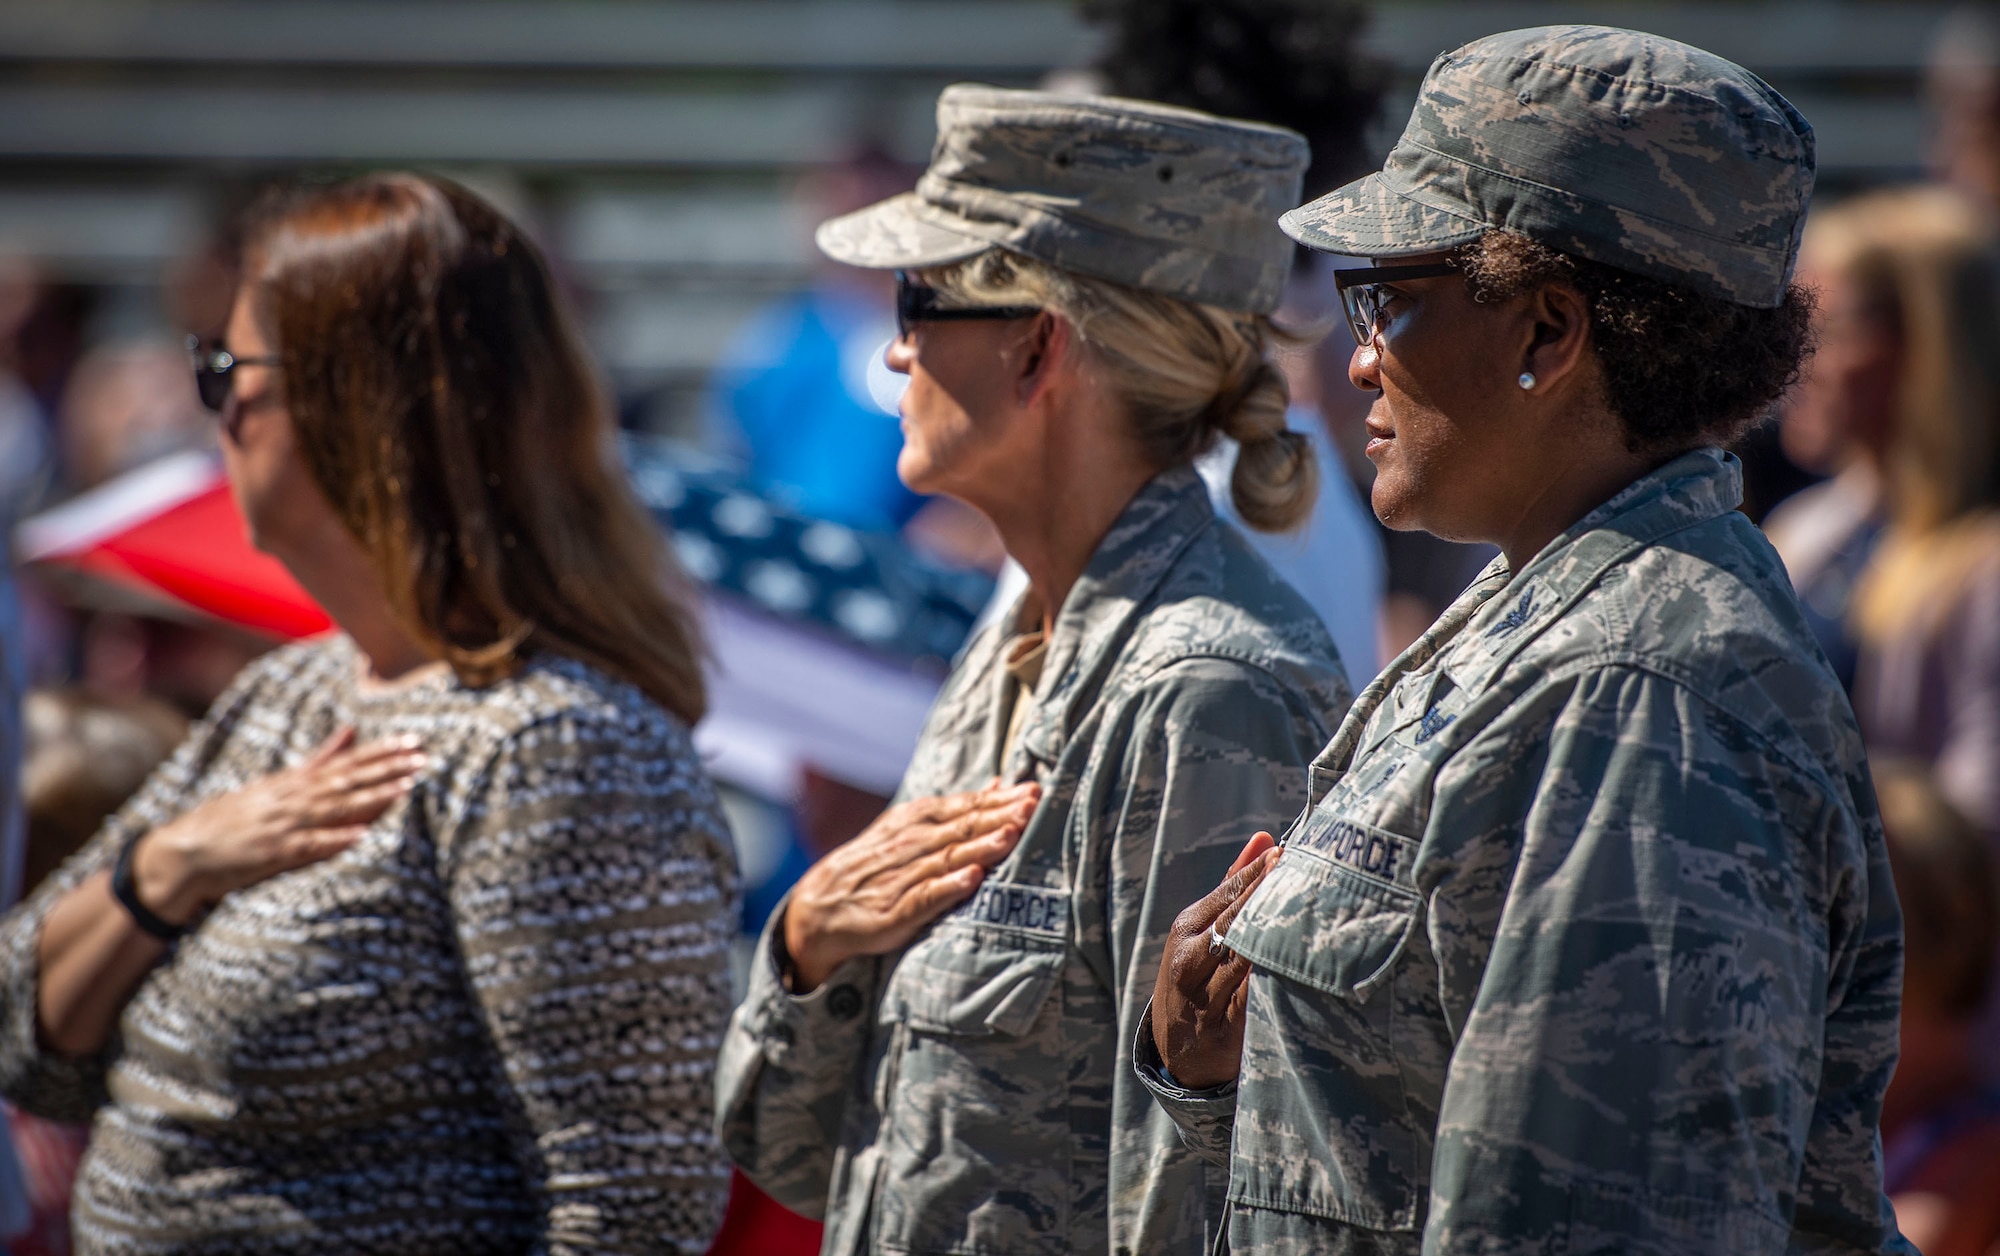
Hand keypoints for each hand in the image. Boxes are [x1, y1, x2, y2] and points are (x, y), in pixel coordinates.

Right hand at [130, 728, 426, 925]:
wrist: (183, 852)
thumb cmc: (231, 818)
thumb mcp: (274, 783)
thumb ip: (317, 758)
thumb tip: (351, 730)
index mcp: (293, 782)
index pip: (345, 763)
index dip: (381, 752)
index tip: (413, 742)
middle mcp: (291, 799)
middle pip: (347, 781)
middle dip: (387, 769)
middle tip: (422, 758)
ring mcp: (283, 825)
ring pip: (335, 808)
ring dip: (371, 798)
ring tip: (405, 789)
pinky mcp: (273, 853)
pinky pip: (310, 846)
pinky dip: (335, 839)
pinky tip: (361, 835)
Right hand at [782, 779, 1039, 991]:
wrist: (823, 904)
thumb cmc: (879, 863)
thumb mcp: (913, 826)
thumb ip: (959, 809)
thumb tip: (1001, 784)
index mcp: (918, 819)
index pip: (967, 806)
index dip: (1001, 800)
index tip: (1033, 792)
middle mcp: (913, 842)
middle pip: (964, 828)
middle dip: (1000, 817)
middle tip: (1032, 807)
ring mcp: (904, 875)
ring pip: (949, 858)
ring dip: (980, 847)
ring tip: (1010, 837)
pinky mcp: (897, 910)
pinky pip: (926, 896)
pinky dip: (948, 887)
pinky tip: (971, 880)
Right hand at [1151, 831, 1280, 1089]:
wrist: (1177, 1049)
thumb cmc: (1199, 976)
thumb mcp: (1204, 932)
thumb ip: (1233, 887)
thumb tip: (1264, 839)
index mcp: (1187, 928)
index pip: (1227, 893)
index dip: (1258, 873)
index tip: (1289, 853)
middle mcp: (1189, 960)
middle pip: (1234, 922)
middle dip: (1268, 898)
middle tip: (1303, 874)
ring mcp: (1203, 996)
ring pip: (1243, 961)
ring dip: (1276, 940)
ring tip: (1309, 917)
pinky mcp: (1222, 1030)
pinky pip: (1252, 1001)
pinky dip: (1275, 984)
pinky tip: (1302, 969)